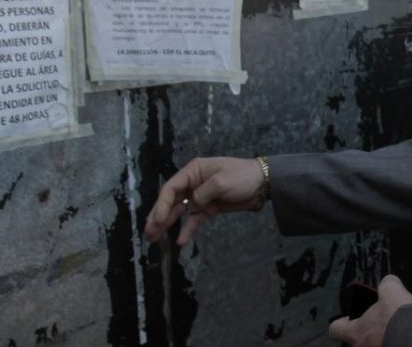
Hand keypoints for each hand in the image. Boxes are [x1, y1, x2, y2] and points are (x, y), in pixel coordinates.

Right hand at [143, 156, 264, 245]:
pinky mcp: (208, 207)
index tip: (156, 220)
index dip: (161, 205)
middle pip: (171, 201)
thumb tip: (191, 205)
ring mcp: (200, 196)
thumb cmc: (242, 176)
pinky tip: (180, 240)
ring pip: (179, 212)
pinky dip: (187, 229)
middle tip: (148, 233)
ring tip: (154, 239)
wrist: (263, 183)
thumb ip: (203, 193)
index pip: (171, 188)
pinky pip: (193, 219)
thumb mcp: (222, 182)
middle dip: (158, 217)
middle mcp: (193, 183)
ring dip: (167, 224)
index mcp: (193, 171)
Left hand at [328, 275, 411, 346]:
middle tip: (379, 324)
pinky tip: (407, 337)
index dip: (341, 323)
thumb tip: (389, 282)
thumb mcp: (392, 290)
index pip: (335, 330)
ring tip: (396, 331)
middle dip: (366, 333)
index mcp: (356, 332)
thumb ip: (386, 284)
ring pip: (373, 346)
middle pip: (356, 342)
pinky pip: (389, 346)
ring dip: (381, 339)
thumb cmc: (400, 317)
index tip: (348, 318)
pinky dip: (395, 342)